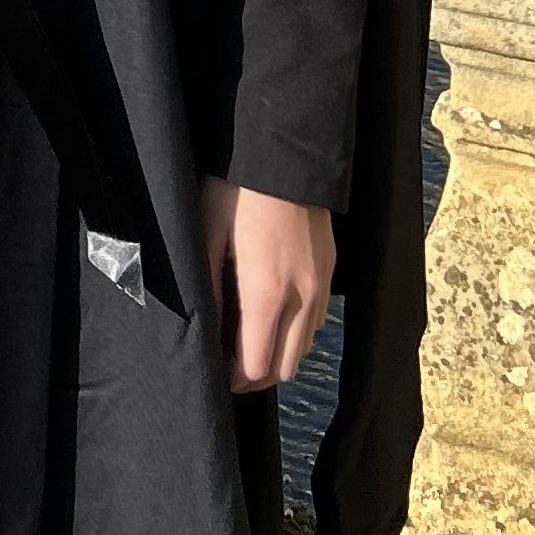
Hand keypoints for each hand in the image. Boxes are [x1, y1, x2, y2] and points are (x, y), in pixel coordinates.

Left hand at [201, 177, 333, 392]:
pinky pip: (317, 322)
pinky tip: (275, 317)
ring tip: (249, 344)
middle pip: (284, 366)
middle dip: (256, 376)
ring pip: (305, 347)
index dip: (235, 379)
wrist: (283, 155)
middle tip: (230, 368)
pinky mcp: (330, 272)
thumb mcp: (207, 235)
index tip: (216, 377)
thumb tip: (204, 329)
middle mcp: (301, 297)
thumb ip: (207, 289)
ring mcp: (321, 286)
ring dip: (278, 356)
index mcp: (266, 292)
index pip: (257, 364)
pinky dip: (297, 333)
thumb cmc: (235, 191)